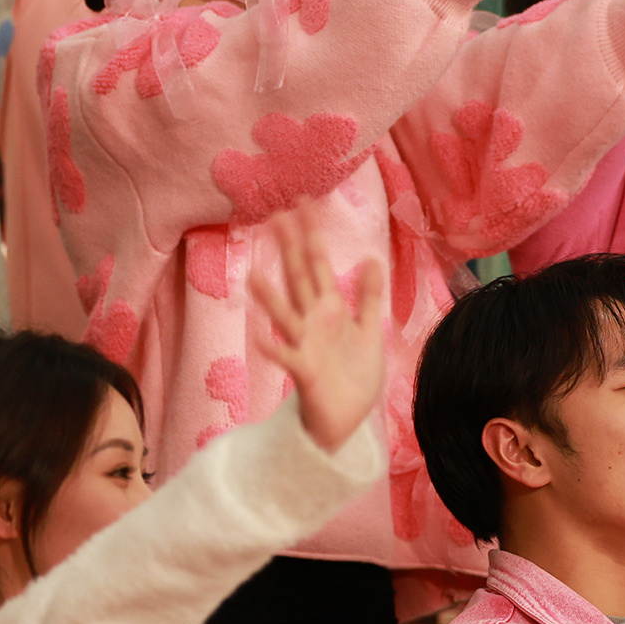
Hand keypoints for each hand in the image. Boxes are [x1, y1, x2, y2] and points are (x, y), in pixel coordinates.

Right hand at [250, 202, 383, 452]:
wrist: (347, 420)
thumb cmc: (352, 378)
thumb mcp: (369, 331)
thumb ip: (367, 296)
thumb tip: (371, 259)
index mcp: (329, 309)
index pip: (318, 264)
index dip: (312, 234)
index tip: (304, 202)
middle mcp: (312, 322)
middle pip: (298, 279)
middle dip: (289, 250)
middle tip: (275, 217)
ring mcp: (305, 346)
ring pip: (286, 315)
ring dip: (270, 298)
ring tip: (253, 276)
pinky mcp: (305, 373)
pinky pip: (288, 359)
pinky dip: (274, 350)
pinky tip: (261, 339)